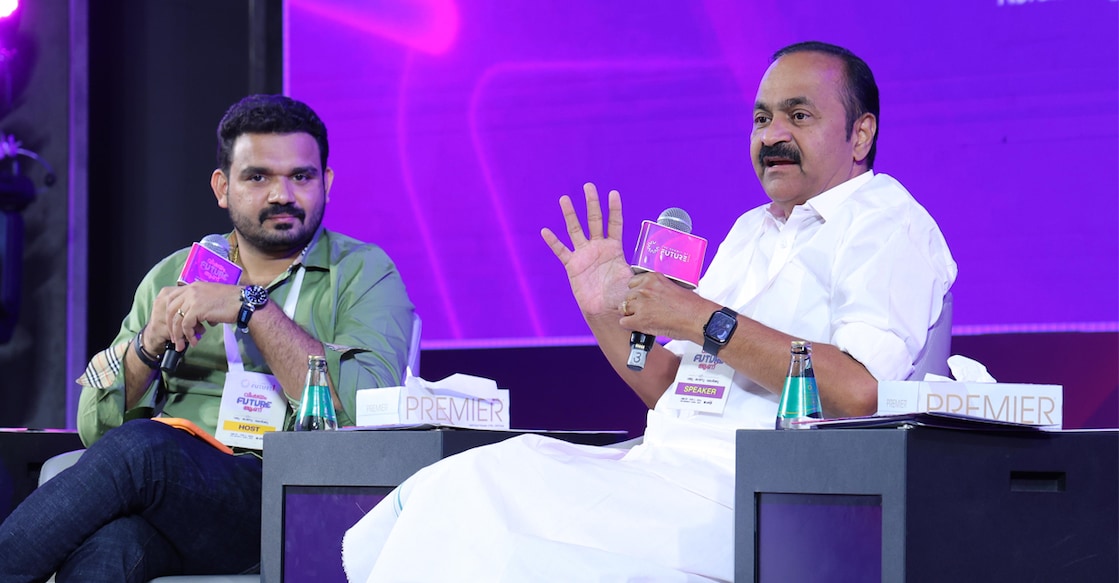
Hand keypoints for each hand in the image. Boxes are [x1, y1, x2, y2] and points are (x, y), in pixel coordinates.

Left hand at [149, 282, 243, 351]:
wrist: (244, 302)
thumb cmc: (232, 302)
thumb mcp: (212, 298)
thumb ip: (201, 306)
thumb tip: (198, 322)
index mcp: (193, 286)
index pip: (171, 298)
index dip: (169, 314)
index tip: (173, 326)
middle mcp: (190, 290)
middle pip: (170, 309)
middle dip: (171, 327)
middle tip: (175, 338)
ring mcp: (193, 299)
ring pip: (177, 319)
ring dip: (178, 335)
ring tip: (182, 345)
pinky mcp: (197, 309)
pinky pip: (186, 325)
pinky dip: (188, 335)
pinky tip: (194, 341)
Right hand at [540, 183, 633, 319]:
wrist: (605, 310)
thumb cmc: (621, 296)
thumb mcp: (632, 283)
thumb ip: (637, 278)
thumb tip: (649, 279)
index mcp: (615, 248)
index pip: (615, 224)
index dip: (614, 209)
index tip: (613, 193)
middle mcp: (598, 247)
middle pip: (594, 220)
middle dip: (592, 203)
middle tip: (589, 186)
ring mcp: (584, 255)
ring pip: (576, 230)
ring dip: (570, 215)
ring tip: (565, 199)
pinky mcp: (573, 266)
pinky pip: (561, 252)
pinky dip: (553, 242)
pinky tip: (545, 231)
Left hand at [620, 271, 712, 341]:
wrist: (698, 319)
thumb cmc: (691, 306)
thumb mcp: (672, 287)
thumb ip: (657, 289)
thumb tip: (649, 296)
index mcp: (652, 278)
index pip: (632, 283)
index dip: (637, 293)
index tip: (643, 299)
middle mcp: (644, 288)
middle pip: (627, 296)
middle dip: (634, 305)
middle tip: (646, 312)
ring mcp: (641, 304)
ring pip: (623, 309)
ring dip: (632, 315)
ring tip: (645, 320)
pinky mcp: (640, 319)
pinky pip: (624, 322)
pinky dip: (631, 326)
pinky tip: (642, 327)